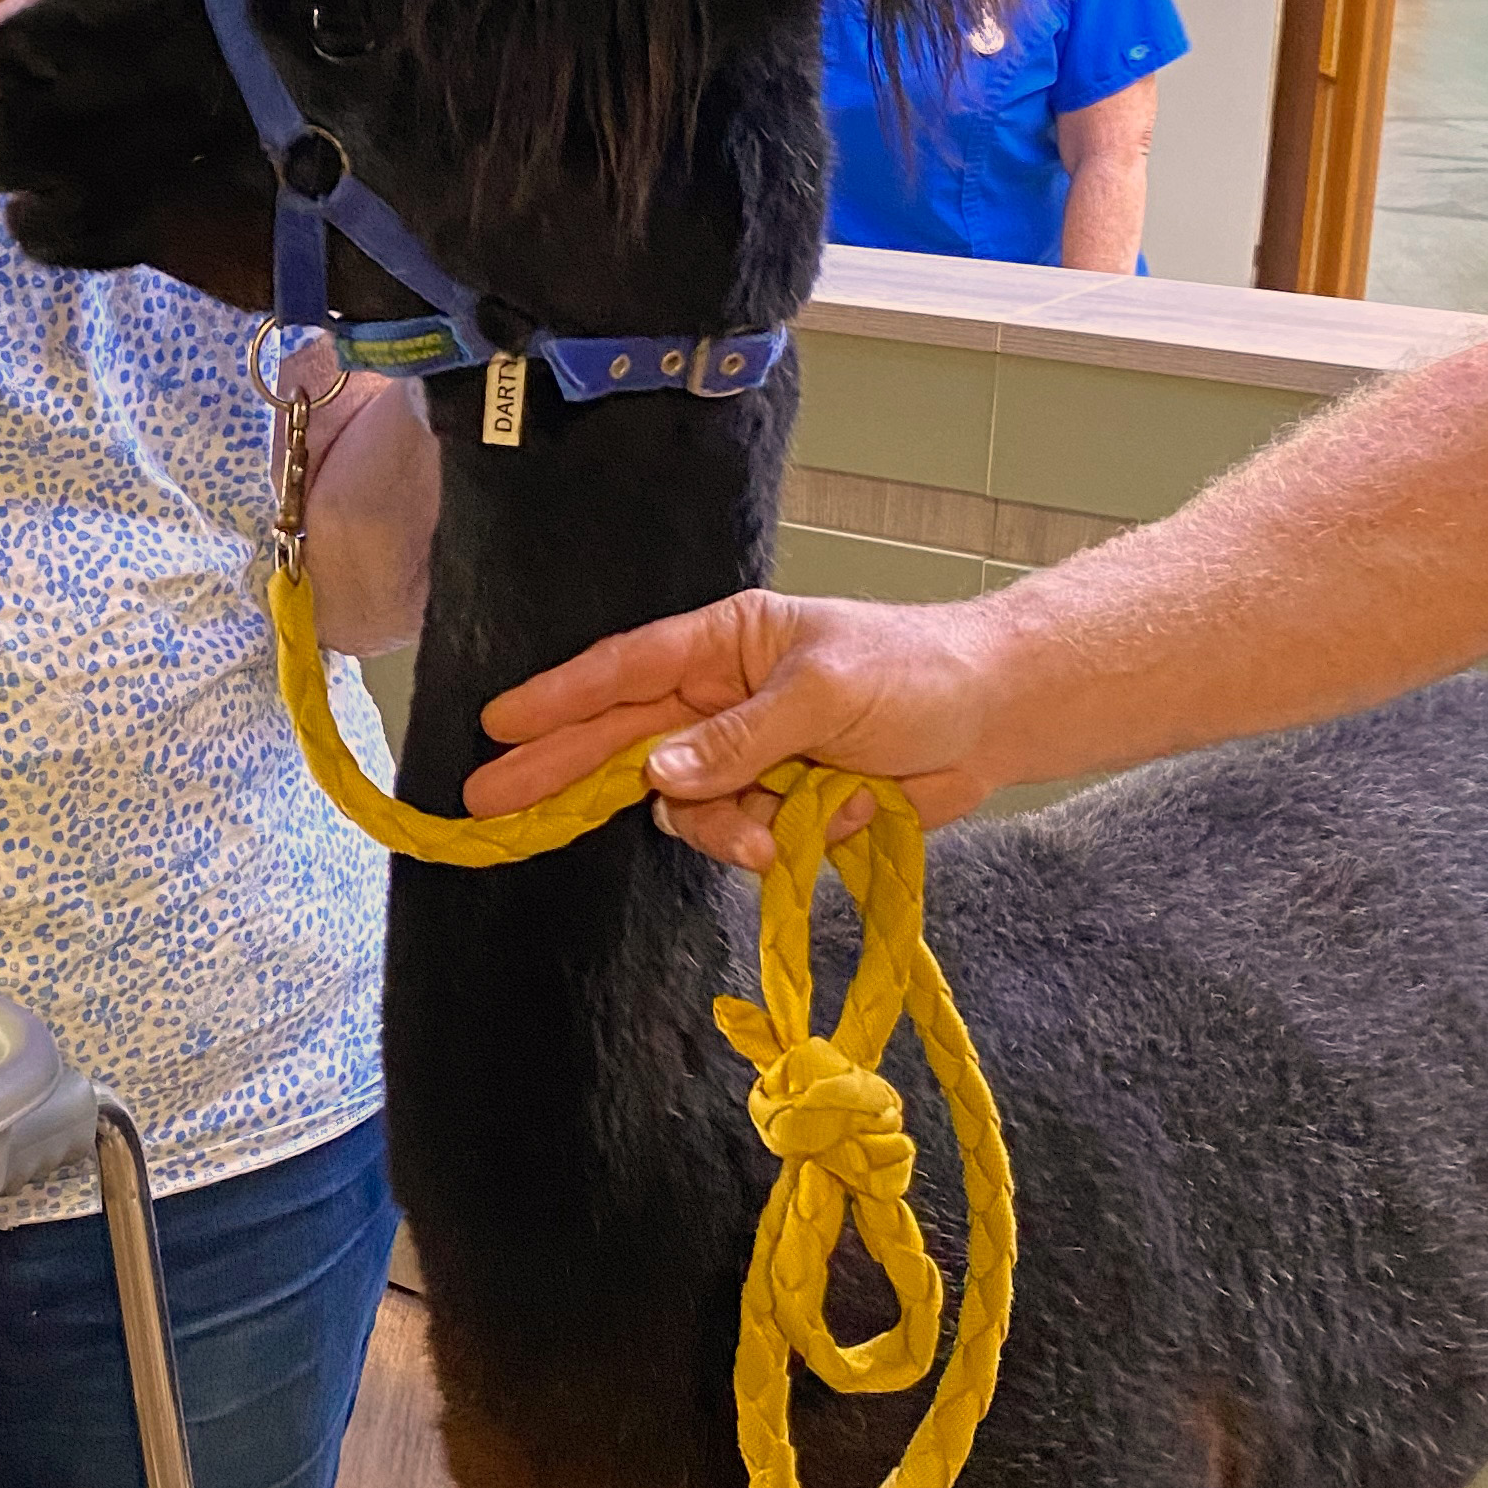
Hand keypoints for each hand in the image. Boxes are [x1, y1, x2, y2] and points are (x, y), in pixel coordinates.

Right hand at [461, 588, 1004, 866]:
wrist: (995, 719)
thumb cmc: (917, 673)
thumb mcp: (825, 692)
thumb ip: (740, 737)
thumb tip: (659, 776)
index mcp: (726, 645)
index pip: (624, 671)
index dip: (557, 699)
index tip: (497, 725)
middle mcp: (722, 700)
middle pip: (623, 742)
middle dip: (563, 774)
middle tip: (492, 805)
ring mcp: (748, 758)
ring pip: (687, 807)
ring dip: (725, 828)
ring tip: (779, 835)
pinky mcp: (779, 807)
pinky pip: (739, 838)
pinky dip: (776, 842)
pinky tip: (827, 822)